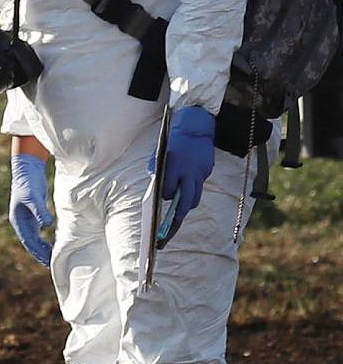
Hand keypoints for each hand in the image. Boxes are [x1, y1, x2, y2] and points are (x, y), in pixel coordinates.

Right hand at [8, 153, 52, 266]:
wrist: (27, 170)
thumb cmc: (27, 183)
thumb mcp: (33, 198)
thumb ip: (40, 211)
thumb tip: (47, 225)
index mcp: (17, 220)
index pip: (28, 240)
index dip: (36, 252)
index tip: (46, 260)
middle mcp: (21, 222)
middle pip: (31, 242)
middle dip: (40, 253)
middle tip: (51, 264)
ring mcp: (28, 219)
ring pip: (35, 238)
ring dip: (42, 248)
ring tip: (53, 258)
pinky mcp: (35, 214)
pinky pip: (39, 232)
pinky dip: (45, 239)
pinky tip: (54, 244)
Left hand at [157, 105, 216, 229]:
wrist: (195, 129)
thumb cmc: (172, 143)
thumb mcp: (159, 153)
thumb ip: (155, 169)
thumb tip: (155, 190)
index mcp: (174, 167)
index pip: (168, 191)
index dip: (164, 198)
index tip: (159, 206)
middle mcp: (188, 172)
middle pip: (185, 202)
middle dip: (176, 219)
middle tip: (167, 234)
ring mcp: (199, 174)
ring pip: (194, 199)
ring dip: (185, 208)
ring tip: (175, 221)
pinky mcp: (206, 173)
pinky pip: (198, 188)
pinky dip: (191, 194)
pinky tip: (184, 201)